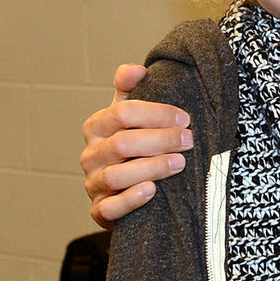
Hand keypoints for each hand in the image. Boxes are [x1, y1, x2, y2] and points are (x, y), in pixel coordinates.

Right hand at [81, 64, 193, 227]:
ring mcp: (93, 184)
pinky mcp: (99, 211)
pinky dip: (131, 199)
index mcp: (96, 127)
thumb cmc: (132, 144)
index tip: (185, 118)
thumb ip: (130, 89)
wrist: (125, 187)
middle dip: (161, 140)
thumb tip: (137, 69)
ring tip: (180, 163)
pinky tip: (152, 191)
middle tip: (189, 140)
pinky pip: (110, 208)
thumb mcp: (130, 115)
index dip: (156, 113)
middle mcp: (90, 155)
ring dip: (152, 167)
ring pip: (117, 176)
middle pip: (123, 143)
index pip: (122, 113)